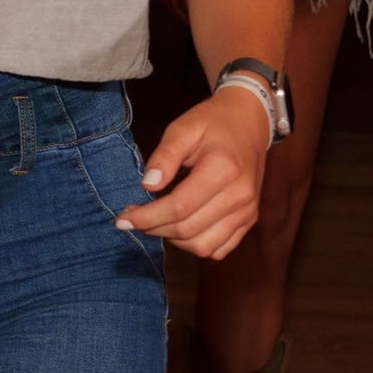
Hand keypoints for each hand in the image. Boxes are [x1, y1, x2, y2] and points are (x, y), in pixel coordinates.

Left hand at [129, 95, 267, 258]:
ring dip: (173, 240)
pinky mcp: (249, 219)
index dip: (146, 217)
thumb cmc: (212, 123)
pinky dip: (195, 245)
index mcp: (223, 169)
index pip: (178, 207)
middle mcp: (240, 195)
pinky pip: (219, 249)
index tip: (122, 219)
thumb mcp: (182, 129)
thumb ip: (164, 157)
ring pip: (203, 246)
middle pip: (188, 229)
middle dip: (153, 229)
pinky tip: (179, 229)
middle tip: (132, 218)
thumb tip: (148, 186)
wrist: (249, 123)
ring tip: (155, 222)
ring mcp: (247, 211)